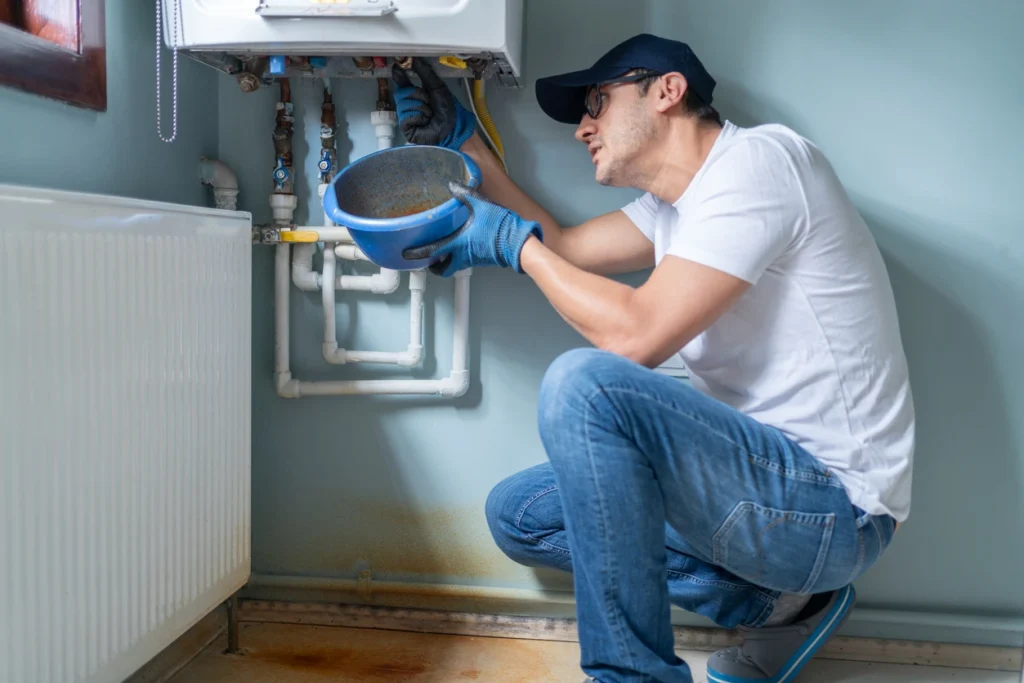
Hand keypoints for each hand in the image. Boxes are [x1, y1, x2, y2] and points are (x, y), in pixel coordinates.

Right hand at [392, 58, 475, 148]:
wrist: (454, 127)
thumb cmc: (448, 109)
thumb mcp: (437, 87)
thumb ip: (425, 73)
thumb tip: (413, 59)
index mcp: (416, 95)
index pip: (403, 84)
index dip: (399, 76)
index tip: (397, 66)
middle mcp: (409, 105)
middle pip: (400, 93)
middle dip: (416, 94)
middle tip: (428, 100)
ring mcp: (406, 117)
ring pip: (403, 104)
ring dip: (420, 106)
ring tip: (430, 114)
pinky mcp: (406, 129)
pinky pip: (405, 117)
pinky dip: (418, 117)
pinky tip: (425, 122)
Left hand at [403, 182, 542, 276]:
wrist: (518, 242)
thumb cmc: (500, 227)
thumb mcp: (480, 204)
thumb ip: (464, 194)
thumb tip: (452, 185)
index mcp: (458, 243)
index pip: (432, 253)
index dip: (417, 254)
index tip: (407, 255)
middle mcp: (463, 255)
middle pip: (442, 268)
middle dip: (432, 266)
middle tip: (426, 260)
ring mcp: (473, 259)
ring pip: (454, 265)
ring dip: (446, 261)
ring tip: (442, 252)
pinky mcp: (482, 259)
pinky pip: (466, 260)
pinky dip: (460, 256)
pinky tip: (462, 244)